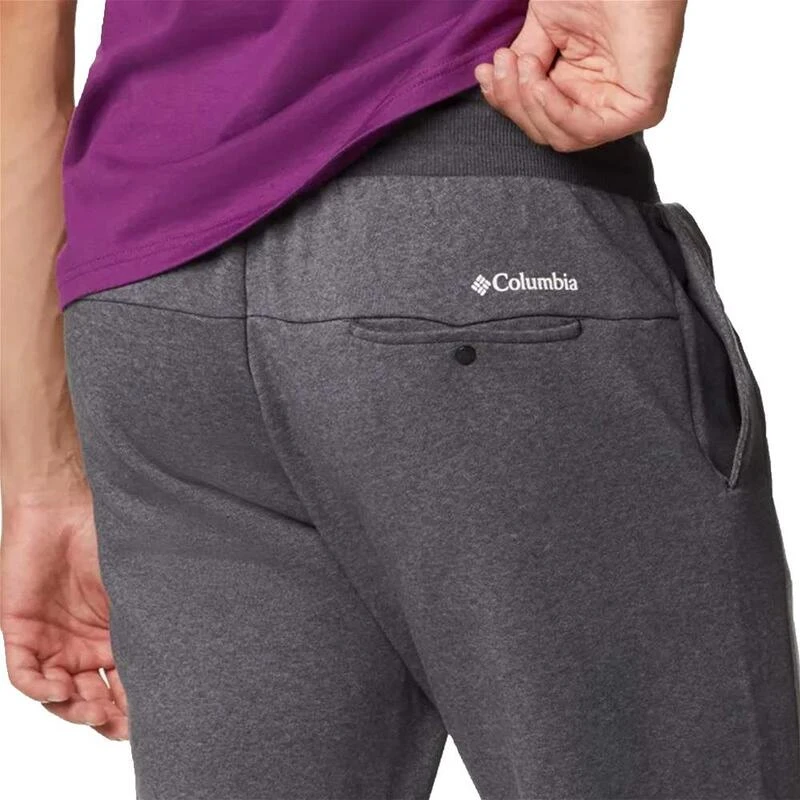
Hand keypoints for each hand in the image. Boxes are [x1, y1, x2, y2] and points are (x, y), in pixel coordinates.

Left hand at [1, 487, 128, 739]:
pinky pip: (26, 675)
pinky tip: (61, 689)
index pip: (123, 683)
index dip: (134, 706)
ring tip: (94, 709)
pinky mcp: (21, 632)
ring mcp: (52, 642)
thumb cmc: (103, 538)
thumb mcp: (132, 591)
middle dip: (105, 717)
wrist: (63, 508)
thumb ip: (143, 627)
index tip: (152, 719)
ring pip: (59, 695)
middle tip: (120, 726)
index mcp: (113, 636)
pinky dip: (42, 689)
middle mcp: (82, 645)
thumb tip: (174, 667)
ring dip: (75, 709)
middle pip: (91, 698)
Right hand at [475, 0, 686, 150]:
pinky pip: (588, 131)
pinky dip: (556, 112)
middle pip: (545, 131)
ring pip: (562, 137)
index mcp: (585, 84)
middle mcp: (605, 100)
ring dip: (531, 105)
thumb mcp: (544, 27)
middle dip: (514, 102)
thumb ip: (526, 63)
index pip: (539, 115)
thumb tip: (499, 87)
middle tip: (501, 65)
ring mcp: (624, 108)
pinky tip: (540, 82)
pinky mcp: (643, 110)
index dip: (507, 100)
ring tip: (522, 66)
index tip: (485, 72)